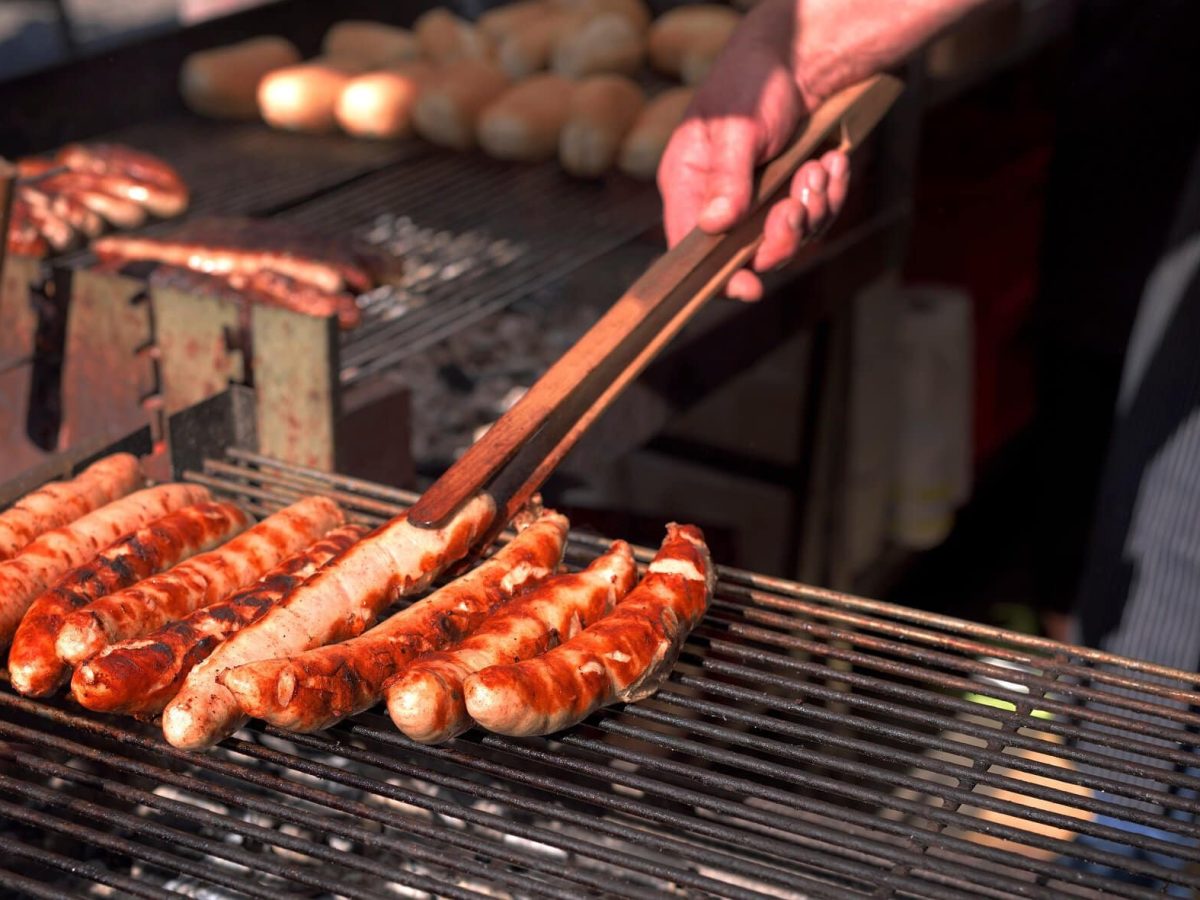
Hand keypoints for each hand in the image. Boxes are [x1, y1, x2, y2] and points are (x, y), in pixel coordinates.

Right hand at [659, 0, 979, 300]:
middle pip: (746, 254)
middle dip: (781, 235)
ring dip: (812, 209)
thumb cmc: (754, 82)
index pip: (690, 247)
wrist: (800, 55)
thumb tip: (714, 226)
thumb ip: (727, 178)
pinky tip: (834, 162)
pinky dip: (830, 195)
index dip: (715, 276)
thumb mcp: (738, 128)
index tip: (748, 287)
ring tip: (819, 166)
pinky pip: (814, 218)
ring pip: (788, 238)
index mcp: (688, 184)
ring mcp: (757, 200)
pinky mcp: (790, 193)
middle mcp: (719, 200)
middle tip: (796, 204)